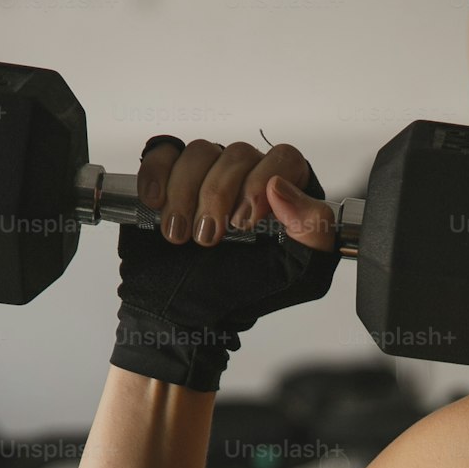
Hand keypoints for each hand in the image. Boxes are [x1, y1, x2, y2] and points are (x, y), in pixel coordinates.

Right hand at [109, 137, 341, 391]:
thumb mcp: (298, 275)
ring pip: (200, 152)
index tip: (245, 220)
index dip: (262, 181)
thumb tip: (283, 188)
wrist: (188, 315)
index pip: (284, 159)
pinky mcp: (170, 175)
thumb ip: (312, 230)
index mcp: (286, 197)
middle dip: (219, 197)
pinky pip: (163, 152)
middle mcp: (248, 179)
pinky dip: (157, 176)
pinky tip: (156, 205)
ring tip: (181, 236)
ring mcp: (208, 174)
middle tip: (211, 238)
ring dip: (185, 195)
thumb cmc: (242, 294)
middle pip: (238, 154)